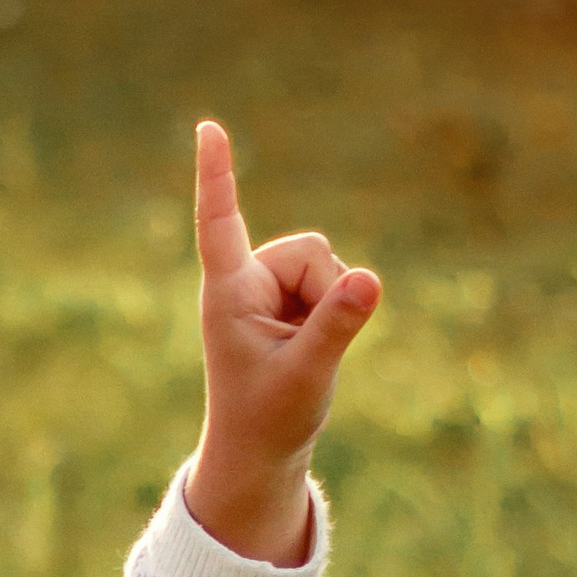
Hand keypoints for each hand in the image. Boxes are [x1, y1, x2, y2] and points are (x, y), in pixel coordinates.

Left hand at [182, 120, 380, 565]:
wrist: (261, 449)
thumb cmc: (270, 417)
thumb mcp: (308, 374)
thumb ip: (337, 326)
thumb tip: (369, 279)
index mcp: (229, 293)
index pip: (219, 223)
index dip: (218, 175)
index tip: (207, 127)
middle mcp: (245, 281)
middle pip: (312, 248)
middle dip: (327, 288)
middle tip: (302, 348)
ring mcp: (269, 288)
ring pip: (329, 264)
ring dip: (332, 303)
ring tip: (302, 350)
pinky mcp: (292, 299)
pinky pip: (337, 282)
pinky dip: (337, 310)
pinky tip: (311, 344)